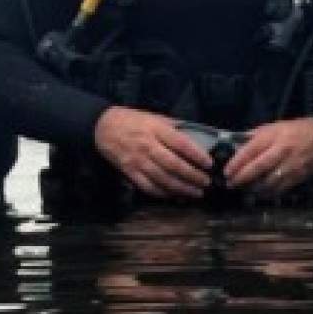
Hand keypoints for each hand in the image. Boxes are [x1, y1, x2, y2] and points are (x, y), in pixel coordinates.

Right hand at [93, 106, 212, 199]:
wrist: (103, 126)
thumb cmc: (133, 120)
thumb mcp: (155, 118)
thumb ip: (174, 128)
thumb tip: (199, 137)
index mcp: (156, 130)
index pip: (181, 144)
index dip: (197, 155)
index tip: (209, 163)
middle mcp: (147, 146)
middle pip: (173, 165)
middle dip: (192, 176)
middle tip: (206, 182)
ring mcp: (137, 160)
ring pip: (162, 178)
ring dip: (181, 188)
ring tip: (196, 192)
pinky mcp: (129, 171)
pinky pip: (147, 186)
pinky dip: (162, 193)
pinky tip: (175, 195)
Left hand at [223, 117, 312, 197]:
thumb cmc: (295, 130)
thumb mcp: (274, 127)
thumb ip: (255, 136)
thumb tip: (236, 145)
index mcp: (273, 136)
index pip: (250, 151)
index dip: (236, 163)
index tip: (226, 172)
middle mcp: (282, 150)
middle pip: (258, 167)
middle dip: (242, 178)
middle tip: (231, 184)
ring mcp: (291, 164)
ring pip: (270, 181)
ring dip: (254, 188)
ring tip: (245, 191)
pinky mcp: (299, 175)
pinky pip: (282, 187)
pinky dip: (270, 193)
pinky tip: (261, 194)